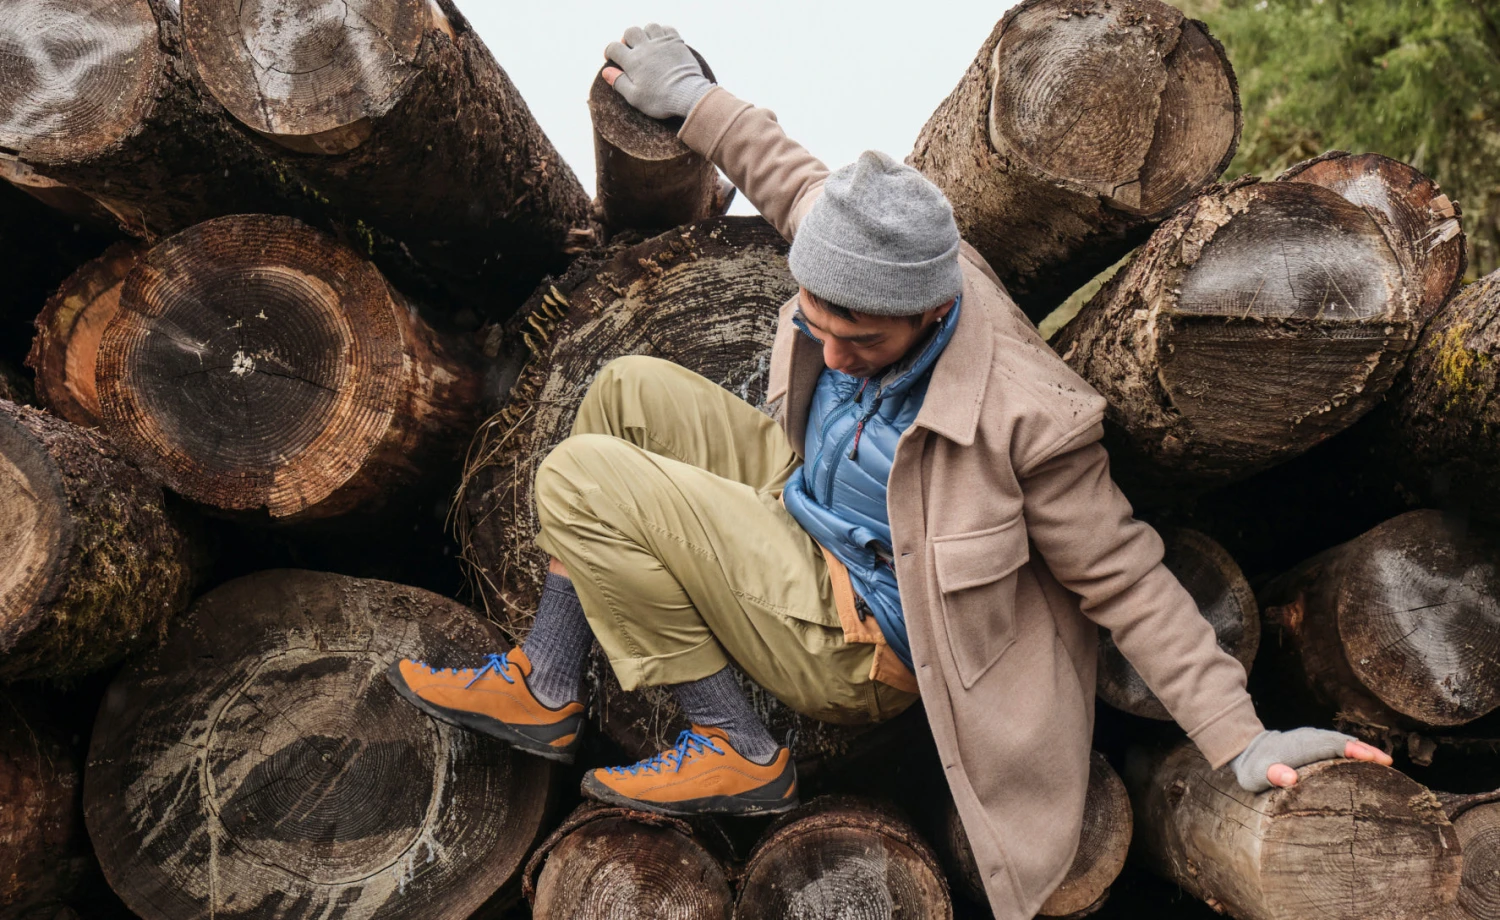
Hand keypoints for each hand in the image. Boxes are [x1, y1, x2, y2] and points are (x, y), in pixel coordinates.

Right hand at [602, 23, 713, 119]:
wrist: (687, 94)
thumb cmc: (660, 100)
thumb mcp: (634, 97)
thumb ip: (618, 82)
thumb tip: (606, 71)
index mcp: (632, 61)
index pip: (614, 47)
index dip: (609, 51)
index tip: (611, 58)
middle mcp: (645, 48)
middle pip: (631, 31)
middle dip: (627, 39)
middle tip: (630, 49)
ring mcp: (662, 43)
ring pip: (649, 27)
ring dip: (646, 33)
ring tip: (647, 44)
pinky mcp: (677, 42)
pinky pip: (667, 29)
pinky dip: (663, 32)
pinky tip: (663, 42)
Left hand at [1230, 728, 1392, 792]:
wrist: (1246, 749)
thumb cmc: (1253, 767)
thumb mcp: (1257, 775)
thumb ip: (1271, 775)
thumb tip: (1289, 778)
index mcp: (1301, 746)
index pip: (1331, 746)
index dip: (1352, 751)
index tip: (1373, 758)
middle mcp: (1310, 739)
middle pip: (1342, 741)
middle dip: (1366, 750)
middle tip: (1388, 762)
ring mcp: (1313, 739)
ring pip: (1342, 741)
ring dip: (1363, 749)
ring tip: (1385, 761)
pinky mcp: (1314, 743)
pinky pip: (1338, 744)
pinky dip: (1354, 749)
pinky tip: (1366, 759)